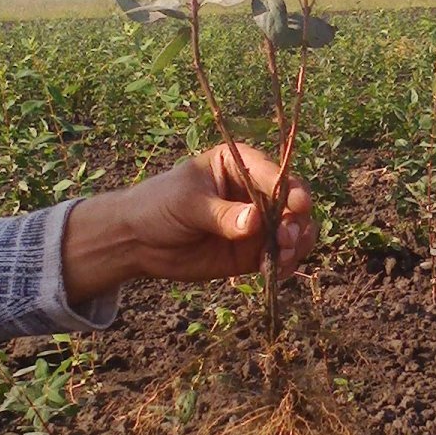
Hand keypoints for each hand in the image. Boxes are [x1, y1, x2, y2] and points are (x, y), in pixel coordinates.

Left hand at [61, 143, 316, 304]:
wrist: (137, 241)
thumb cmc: (158, 205)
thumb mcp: (187, 204)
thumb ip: (221, 214)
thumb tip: (254, 223)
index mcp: (239, 164)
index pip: (274, 174)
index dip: (290, 189)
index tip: (298, 205)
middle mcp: (254, 192)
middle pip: (292, 203)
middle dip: (296, 221)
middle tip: (287, 238)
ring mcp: (257, 223)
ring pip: (292, 230)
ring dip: (295, 243)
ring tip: (284, 256)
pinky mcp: (252, 251)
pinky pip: (279, 256)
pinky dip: (285, 263)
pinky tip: (279, 270)